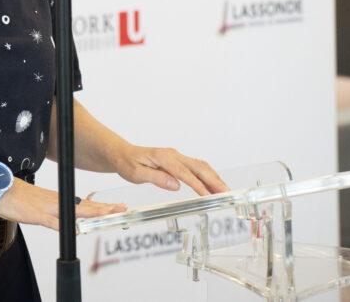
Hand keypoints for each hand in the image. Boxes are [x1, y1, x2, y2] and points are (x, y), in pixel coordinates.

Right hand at [0, 179, 125, 230]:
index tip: (116, 207)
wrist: (0, 190)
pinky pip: (51, 221)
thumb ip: (55, 212)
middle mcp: (56, 202)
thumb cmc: (18, 197)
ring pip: (73, 211)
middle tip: (121, 208)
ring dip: (91, 213)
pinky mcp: (36, 215)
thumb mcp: (40, 204)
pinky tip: (74, 229)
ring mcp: (46, 208)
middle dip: (104, 208)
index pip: (84, 204)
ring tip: (107, 214)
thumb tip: (68, 221)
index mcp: (57, 199)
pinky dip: (63, 225)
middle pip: (84, 207)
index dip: (101, 207)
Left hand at [115, 145, 229, 195]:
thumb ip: (156, 178)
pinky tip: (214, 186)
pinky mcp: (178, 161)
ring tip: (224, 192)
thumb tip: (175, 185)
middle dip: (214, 180)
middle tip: (226, 193)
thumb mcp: (136, 174)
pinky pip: (196, 167)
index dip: (197, 184)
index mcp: (162, 157)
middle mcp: (173, 155)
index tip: (207, 195)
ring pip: (200, 166)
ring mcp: (177, 157)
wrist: (123, 154)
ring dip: (214, 178)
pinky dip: (208, 176)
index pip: (184, 172)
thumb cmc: (128, 163)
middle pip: (198, 167)